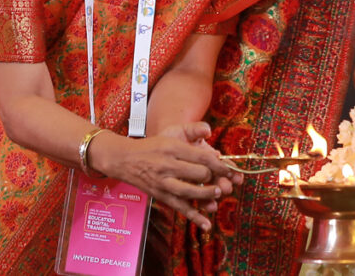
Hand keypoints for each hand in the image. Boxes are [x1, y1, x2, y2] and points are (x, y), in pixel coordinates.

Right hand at [89, 121, 240, 230]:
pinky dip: (195, 217)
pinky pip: (180, 208)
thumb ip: (192, 129)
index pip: (202, 157)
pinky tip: (207, 225)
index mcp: (173, 147)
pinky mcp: (161, 196)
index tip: (229, 168)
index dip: (219, 164)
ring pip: (191, 192)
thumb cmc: (152, 146)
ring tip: (218, 193)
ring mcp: (164, 182)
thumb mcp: (171, 132)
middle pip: (199, 174)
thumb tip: (210, 130)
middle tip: (224, 179)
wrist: (125, 159)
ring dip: (208, 194)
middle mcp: (168, 165)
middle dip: (215, 177)